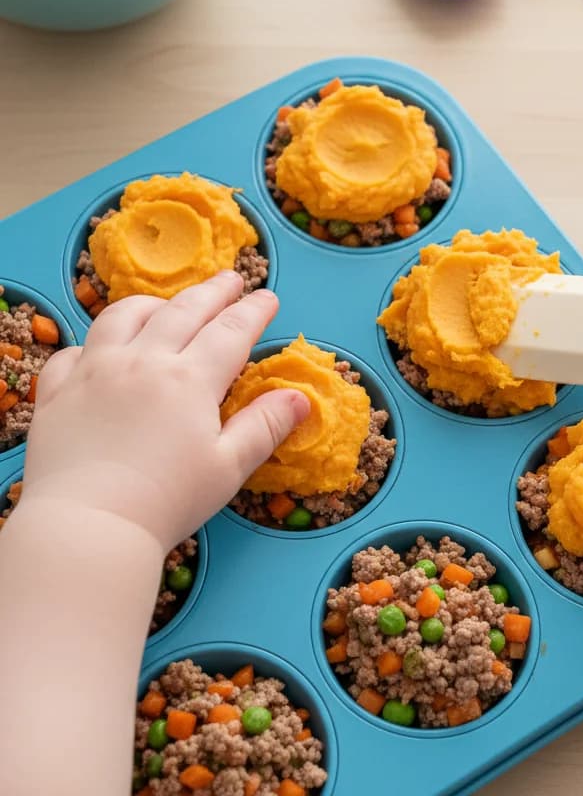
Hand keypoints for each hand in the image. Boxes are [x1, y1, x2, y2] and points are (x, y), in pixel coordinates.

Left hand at [21, 272, 308, 548]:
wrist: (87, 526)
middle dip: (213, 291)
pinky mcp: (59, 390)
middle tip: (232, 278)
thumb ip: (265, 426)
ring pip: (124, 317)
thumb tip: (300, 397)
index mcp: (190, 379)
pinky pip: (75, 350)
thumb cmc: (167, 502)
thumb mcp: (228, 468)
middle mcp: (144, 362)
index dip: (253, 311)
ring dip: (154, 304)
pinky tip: (104, 351)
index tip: (268, 297)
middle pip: (184, 311)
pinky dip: (95, 343)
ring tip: (168, 304)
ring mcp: (96, 371)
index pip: (231, 331)